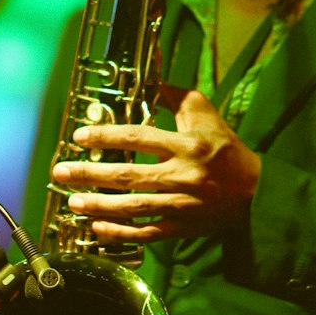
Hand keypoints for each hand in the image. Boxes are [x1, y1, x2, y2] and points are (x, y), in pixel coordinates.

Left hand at [50, 86, 260, 243]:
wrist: (254, 192)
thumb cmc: (226, 149)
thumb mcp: (206, 115)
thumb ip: (177, 97)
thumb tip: (150, 81)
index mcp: (187, 145)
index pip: (139, 137)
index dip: (107, 135)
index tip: (80, 136)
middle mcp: (182, 175)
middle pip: (128, 175)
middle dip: (90, 174)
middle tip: (60, 171)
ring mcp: (181, 205)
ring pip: (133, 207)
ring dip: (99, 205)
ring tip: (72, 201)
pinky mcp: (181, 227)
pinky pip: (145, 232)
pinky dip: (120, 233)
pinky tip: (97, 228)